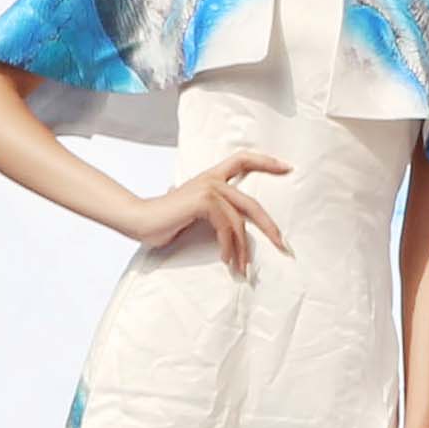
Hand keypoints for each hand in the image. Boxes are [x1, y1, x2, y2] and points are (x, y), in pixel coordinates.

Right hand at [129, 151, 293, 273]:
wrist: (141, 221)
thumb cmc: (168, 221)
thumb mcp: (199, 213)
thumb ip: (218, 212)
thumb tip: (240, 230)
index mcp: (212, 178)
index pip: (242, 160)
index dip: (266, 162)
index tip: (287, 168)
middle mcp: (212, 179)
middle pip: (251, 204)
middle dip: (269, 227)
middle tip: (282, 245)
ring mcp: (208, 189)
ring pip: (239, 222)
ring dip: (242, 249)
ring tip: (242, 267)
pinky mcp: (203, 201)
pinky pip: (226, 228)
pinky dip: (228, 247)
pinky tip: (226, 260)